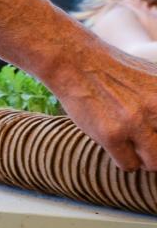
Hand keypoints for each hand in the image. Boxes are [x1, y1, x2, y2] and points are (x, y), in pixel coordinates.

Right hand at [47, 49, 156, 170]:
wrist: (78, 62)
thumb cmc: (117, 73)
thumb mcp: (155, 81)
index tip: (153, 133)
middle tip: (146, 142)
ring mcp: (135, 122)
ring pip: (154, 164)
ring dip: (144, 159)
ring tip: (133, 145)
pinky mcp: (111, 135)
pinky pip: (128, 165)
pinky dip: (124, 159)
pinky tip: (115, 143)